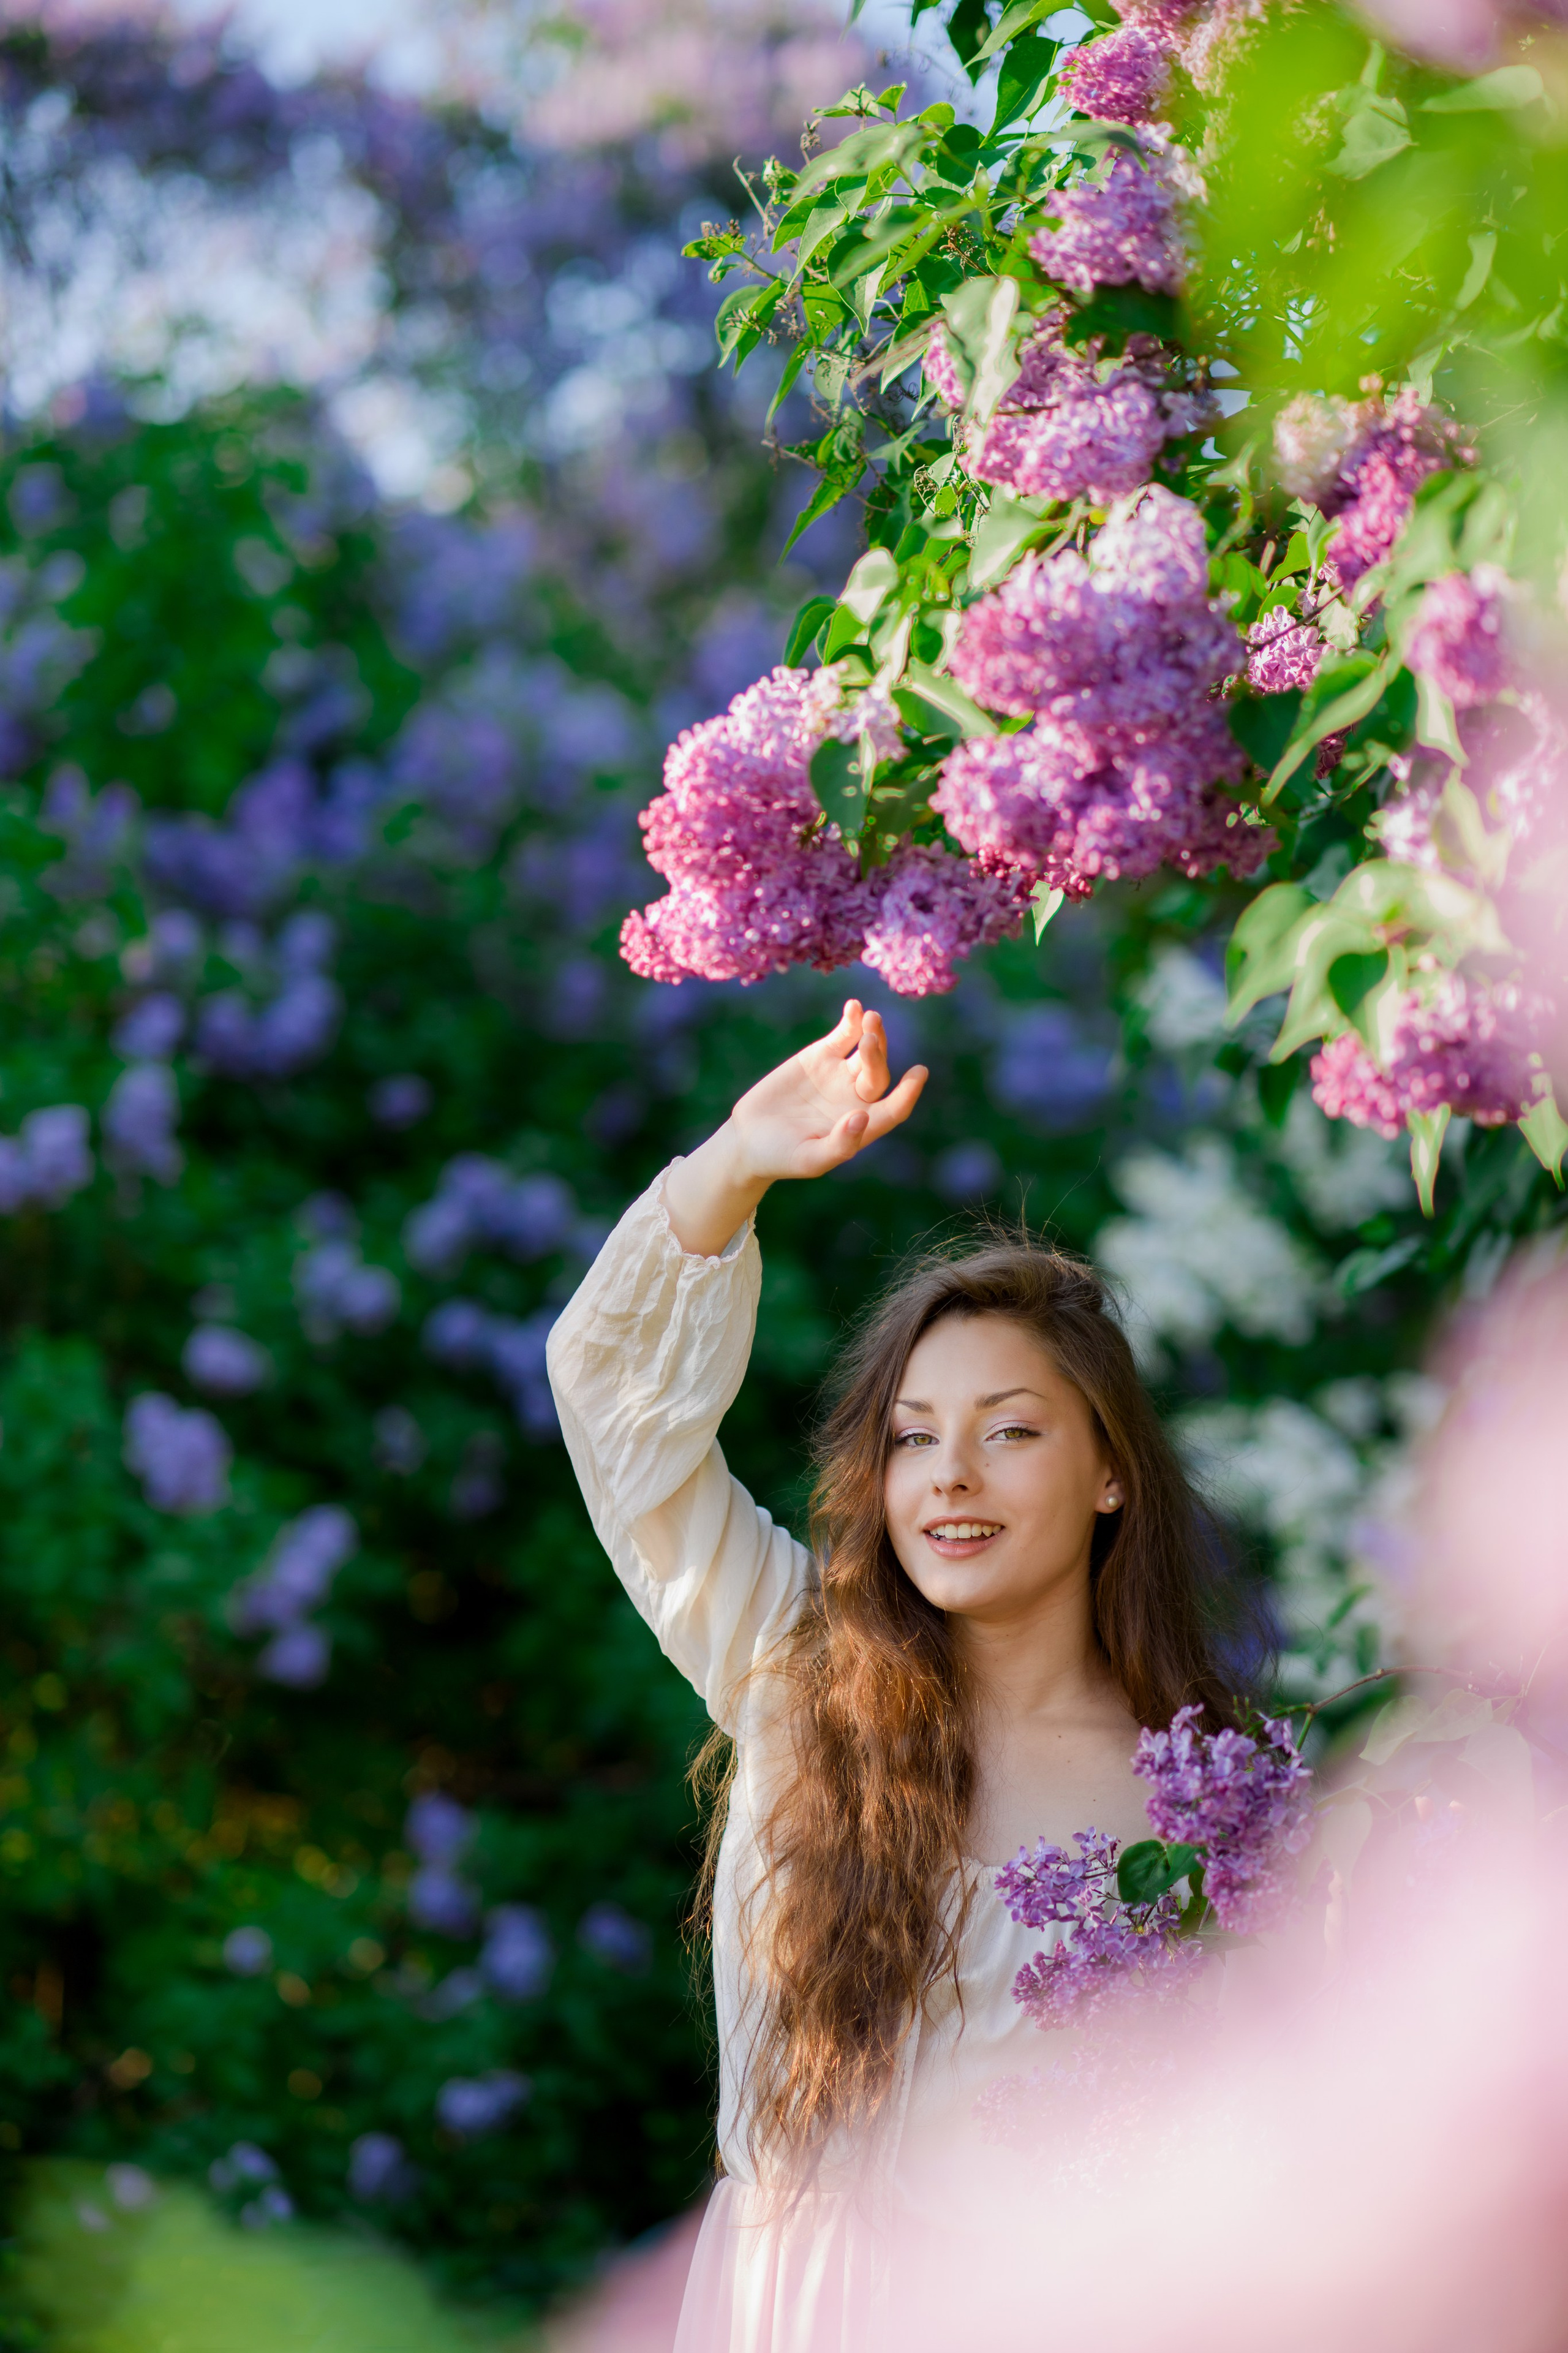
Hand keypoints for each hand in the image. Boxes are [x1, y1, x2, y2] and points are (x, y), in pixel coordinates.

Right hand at [663, 1000, 928, 1256]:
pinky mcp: (821, 1057)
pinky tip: (854, 1006)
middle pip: (878, 1074)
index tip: (919, 1073)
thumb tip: (862, 1118)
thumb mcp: (810, 1160)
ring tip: (870, 1017)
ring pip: (866, 1050)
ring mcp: (841, 1075)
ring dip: (872, 1034)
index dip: (908, 1093)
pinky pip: (843, 1035)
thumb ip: (839, 1145)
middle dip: (876, 1056)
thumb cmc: (782, 1157)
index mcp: (863, 1126)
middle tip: (868, 1040)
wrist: (749, 1139)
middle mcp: (858, 1098)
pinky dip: (850, 1021)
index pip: (894, 1109)